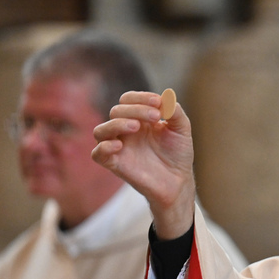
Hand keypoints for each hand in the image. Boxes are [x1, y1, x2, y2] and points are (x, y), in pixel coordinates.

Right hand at [92, 91, 195, 239]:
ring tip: (136, 126)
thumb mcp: (181, 128)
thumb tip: (166, 96)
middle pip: (116, 111)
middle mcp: (125, 131)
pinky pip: (97, 154)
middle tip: (156, 117)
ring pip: (100, 130)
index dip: (140, 98)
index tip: (157, 102)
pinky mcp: (115, 164)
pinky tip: (120, 146)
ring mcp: (119, 147)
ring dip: (116, 124)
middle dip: (136, 110)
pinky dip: (104, 147)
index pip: (128, 100)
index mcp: (138, 118)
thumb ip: (175, 111)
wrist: (178, 181)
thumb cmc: (178, 154)